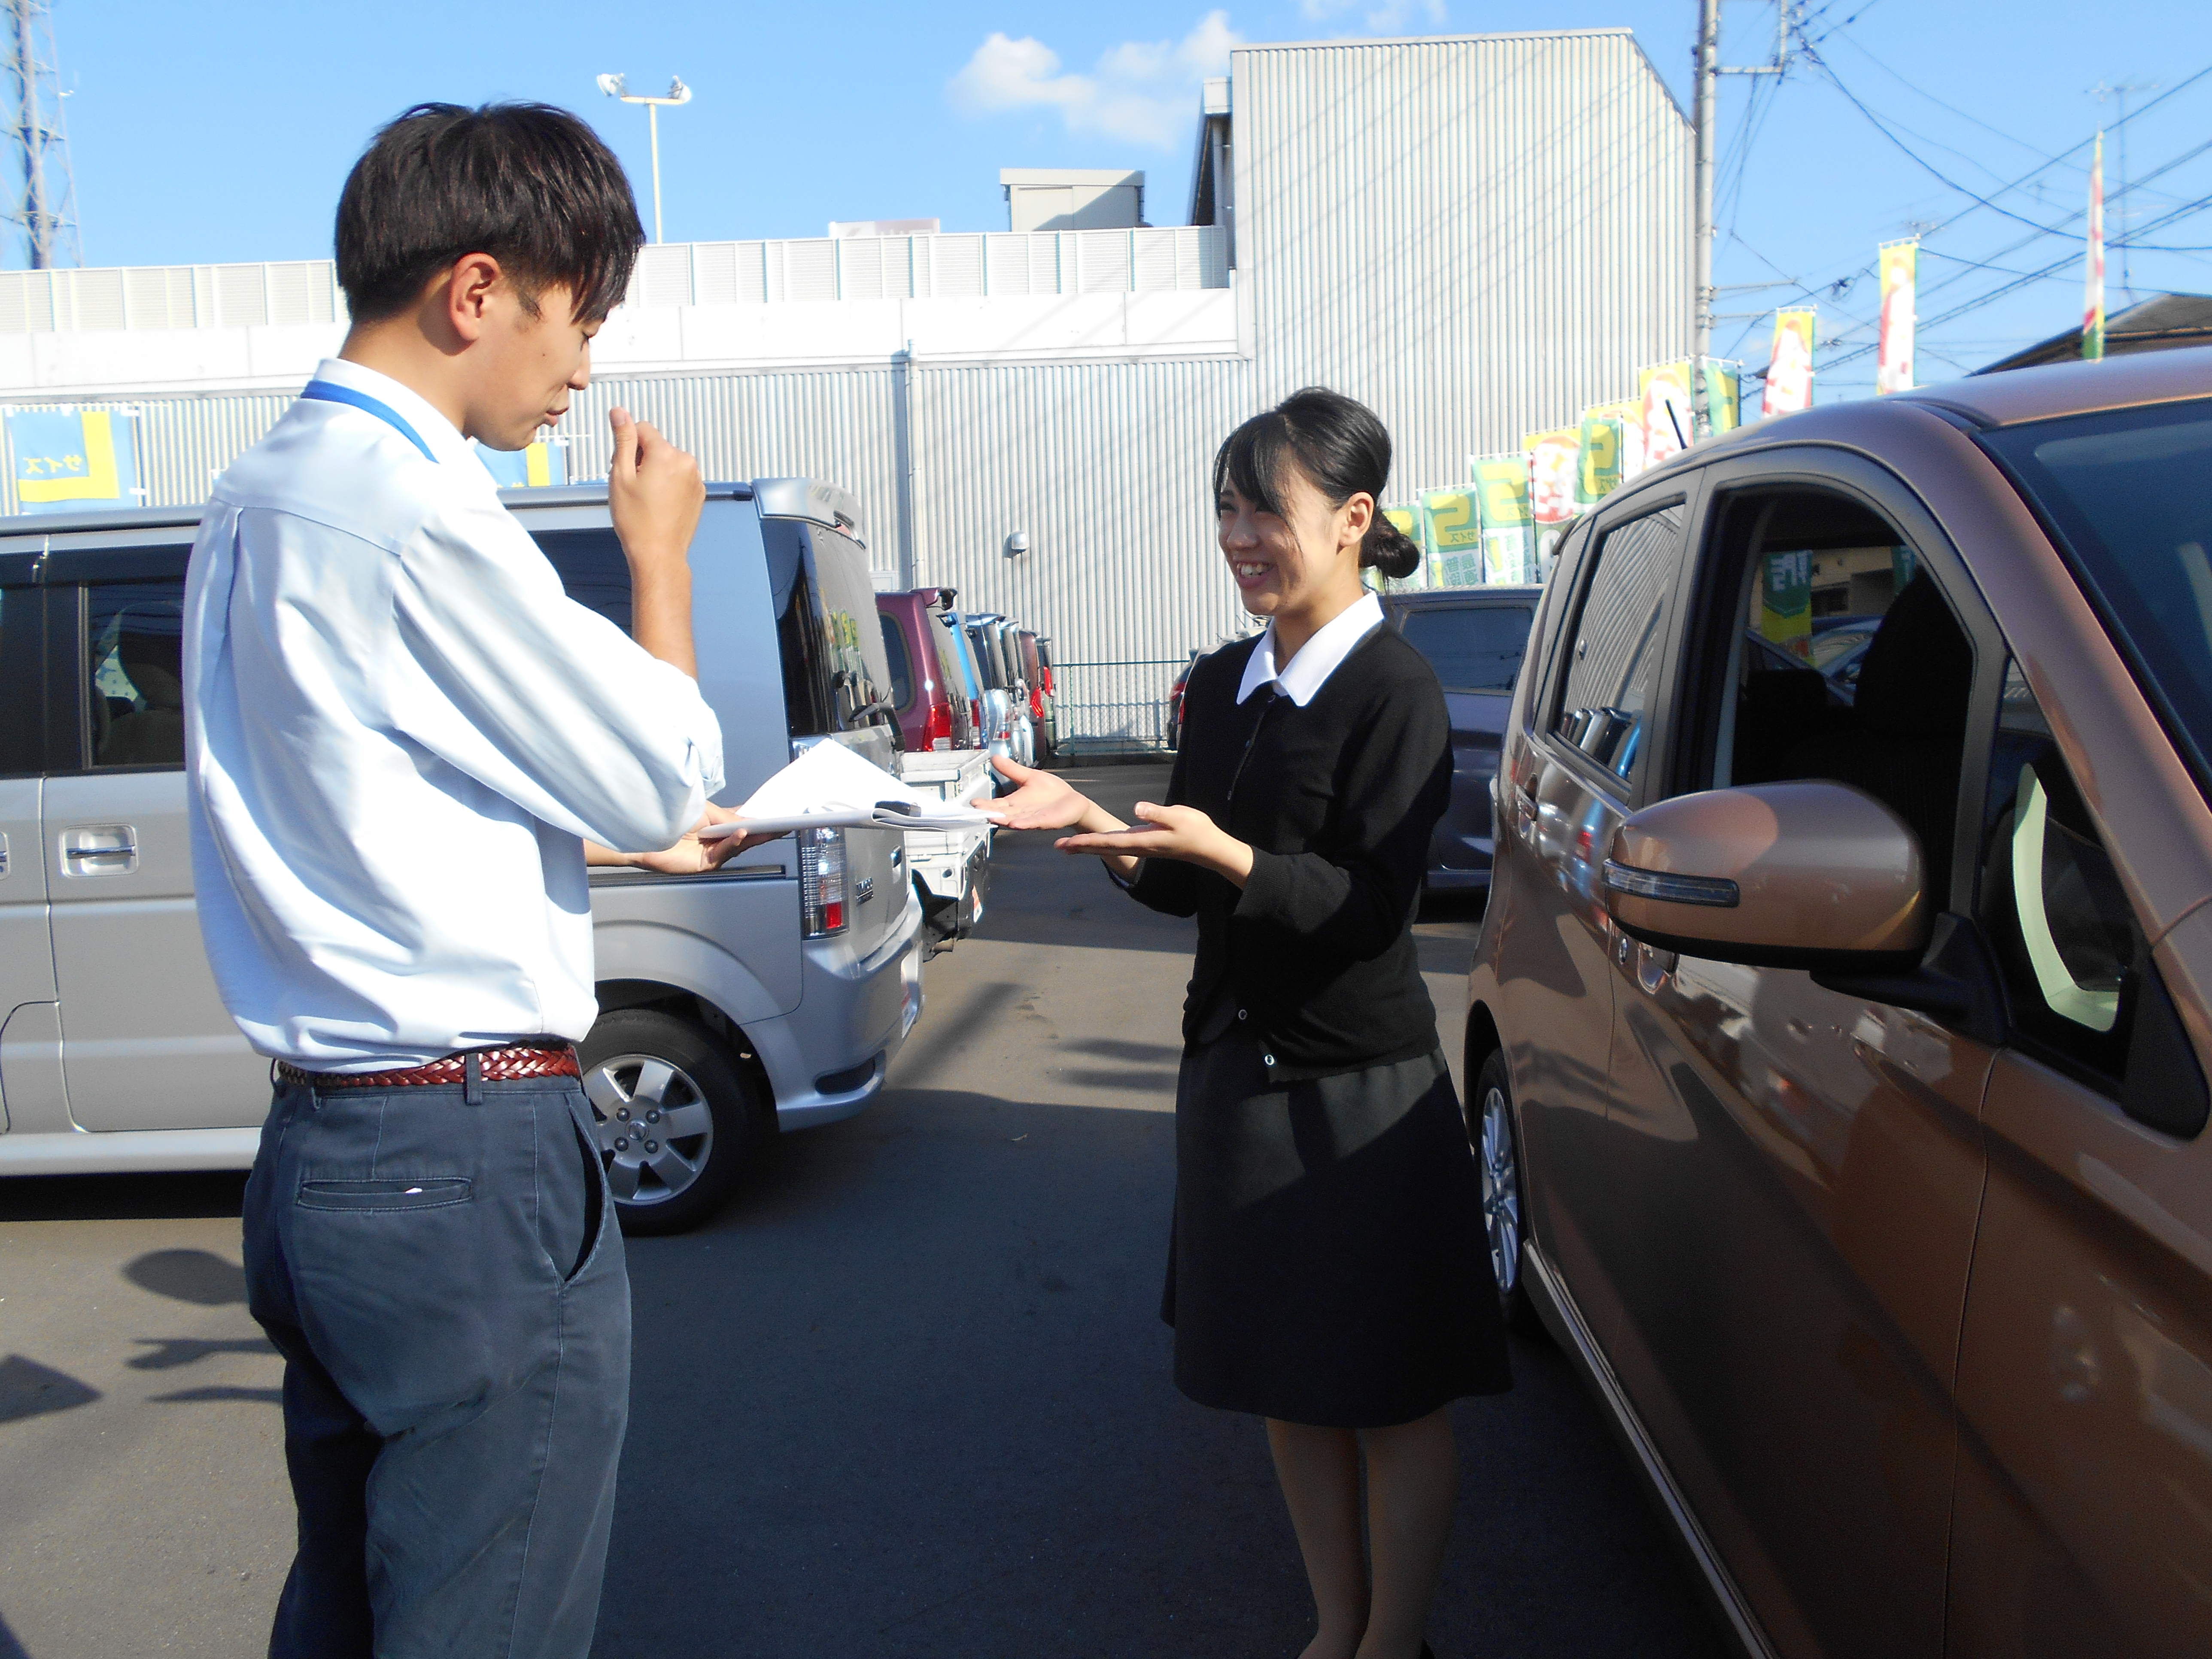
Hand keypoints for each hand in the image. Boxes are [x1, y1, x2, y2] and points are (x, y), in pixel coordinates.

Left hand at [586, 806, 785, 874]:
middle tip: (785, 824)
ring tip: (771, 827)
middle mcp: (717, 839)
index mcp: (718, 824)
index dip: (762, 820)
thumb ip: (729, 817)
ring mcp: (713, 853)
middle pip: (747, 836)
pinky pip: (723, 853)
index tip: (780, 816)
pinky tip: (742, 833)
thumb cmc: (670, 817)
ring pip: (739, 845)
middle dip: (766, 830)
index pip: (745, 822)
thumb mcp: (705, 811)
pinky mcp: (705, 864)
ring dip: (755, 836)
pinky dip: (733, 843)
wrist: (645, 831)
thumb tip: (753, 821)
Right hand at [609, 407, 703, 677]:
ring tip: (645, 498)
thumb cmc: (636, 521)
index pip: (642, 428)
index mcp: (666, 454)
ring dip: (655, 471)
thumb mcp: (620, 475)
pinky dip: (668, 485)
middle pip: (656, 445)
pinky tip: (658, 504)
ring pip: (668, 461)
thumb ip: (622, 439)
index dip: (627, 445)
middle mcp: (686, 462)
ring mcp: (696, 478)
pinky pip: (679, 477)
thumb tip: (619, 412)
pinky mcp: (699, 492)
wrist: (659, 554)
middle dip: (641, 458)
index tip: (623, 466)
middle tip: (632, 486)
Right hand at [982, 754, 1100, 830]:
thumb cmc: (1050, 791)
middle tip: (976, 811)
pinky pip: (1033, 823)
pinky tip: (1015, 823)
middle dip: (990, 813)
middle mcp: (1021, 813)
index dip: (985, 804)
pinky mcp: (1046, 821)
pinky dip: (1024, 824)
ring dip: (1003, 820)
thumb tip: (995, 757)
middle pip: (1002, 814)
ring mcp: (1033, 819)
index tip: (973, 802)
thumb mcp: (1028, 777)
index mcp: (1015, 803)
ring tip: (992, 818)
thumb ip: (1012, 770)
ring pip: (1015, 820)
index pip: (997, 804)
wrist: (1071, 801)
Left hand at [1057, 801, 1254, 887]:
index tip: (1068, 843)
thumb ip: (1157, 813)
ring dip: (1088, 847)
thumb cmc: (1195, 830)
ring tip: (1069, 847)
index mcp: (1142, 840)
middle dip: (1080, 847)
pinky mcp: (1144, 842)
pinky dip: (1101, 844)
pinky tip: (1095, 842)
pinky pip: (1117, 845)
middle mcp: (1137, 846)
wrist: (1208, 846)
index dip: (1087, 842)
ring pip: (1108, 848)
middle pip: (1103, 848)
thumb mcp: (1179, 816)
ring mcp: (1140, 845)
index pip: (1109, 842)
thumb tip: (1137, 808)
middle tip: (1058, 848)